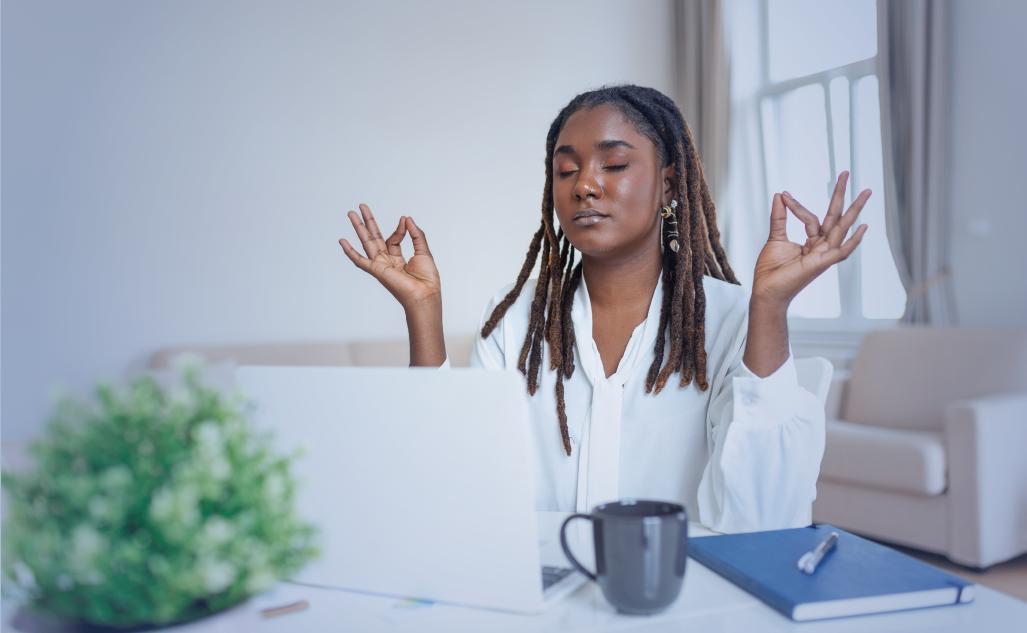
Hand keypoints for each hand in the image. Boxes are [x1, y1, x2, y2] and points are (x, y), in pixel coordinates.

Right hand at [339, 204, 445, 366]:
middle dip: (368, 222)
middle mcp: (387, 261)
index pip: (395, 238)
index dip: (400, 228)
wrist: (425, 294)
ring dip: (359, 228)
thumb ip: (416, 234)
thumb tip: (408, 218)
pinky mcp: (377, 270)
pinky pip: (360, 260)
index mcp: (398, 259)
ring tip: (351, 213)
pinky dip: (350, 251)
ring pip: (366, 243)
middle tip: (361, 206)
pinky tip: (342, 241)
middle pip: (375, 237)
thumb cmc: (427, 279)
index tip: (405, 220)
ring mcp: (380, 265)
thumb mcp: (424, 252)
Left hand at [751, 172, 868, 309]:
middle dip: (841, 195)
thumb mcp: (775, 239)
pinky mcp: (821, 264)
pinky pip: (841, 252)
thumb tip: (779, 195)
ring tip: (866, 192)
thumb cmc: (771, 271)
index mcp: (812, 242)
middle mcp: (822, 247)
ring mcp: (823, 256)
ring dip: (854, 210)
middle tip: (846, 172)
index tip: (783, 195)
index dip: (797, 205)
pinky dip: (853, 241)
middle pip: (836, 217)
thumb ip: (780, 217)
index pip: (812, 217)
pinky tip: (863, 227)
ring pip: (842, 229)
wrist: (764, 291)